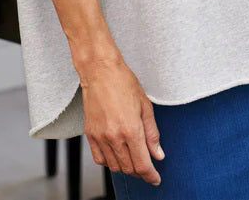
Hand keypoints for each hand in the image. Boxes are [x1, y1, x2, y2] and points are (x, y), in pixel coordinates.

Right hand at [78, 54, 165, 185]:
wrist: (100, 70)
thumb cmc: (124, 82)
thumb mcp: (145, 106)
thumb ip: (152, 133)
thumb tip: (158, 154)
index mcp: (131, 130)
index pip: (142, 165)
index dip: (151, 176)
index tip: (155, 179)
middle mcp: (114, 137)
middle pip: (129, 169)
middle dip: (140, 171)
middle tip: (147, 165)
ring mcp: (100, 137)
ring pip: (114, 167)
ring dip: (126, 167)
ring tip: (133, 157)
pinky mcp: (90, 134)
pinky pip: (100, 159)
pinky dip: (110, 162)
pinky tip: (117, 153)